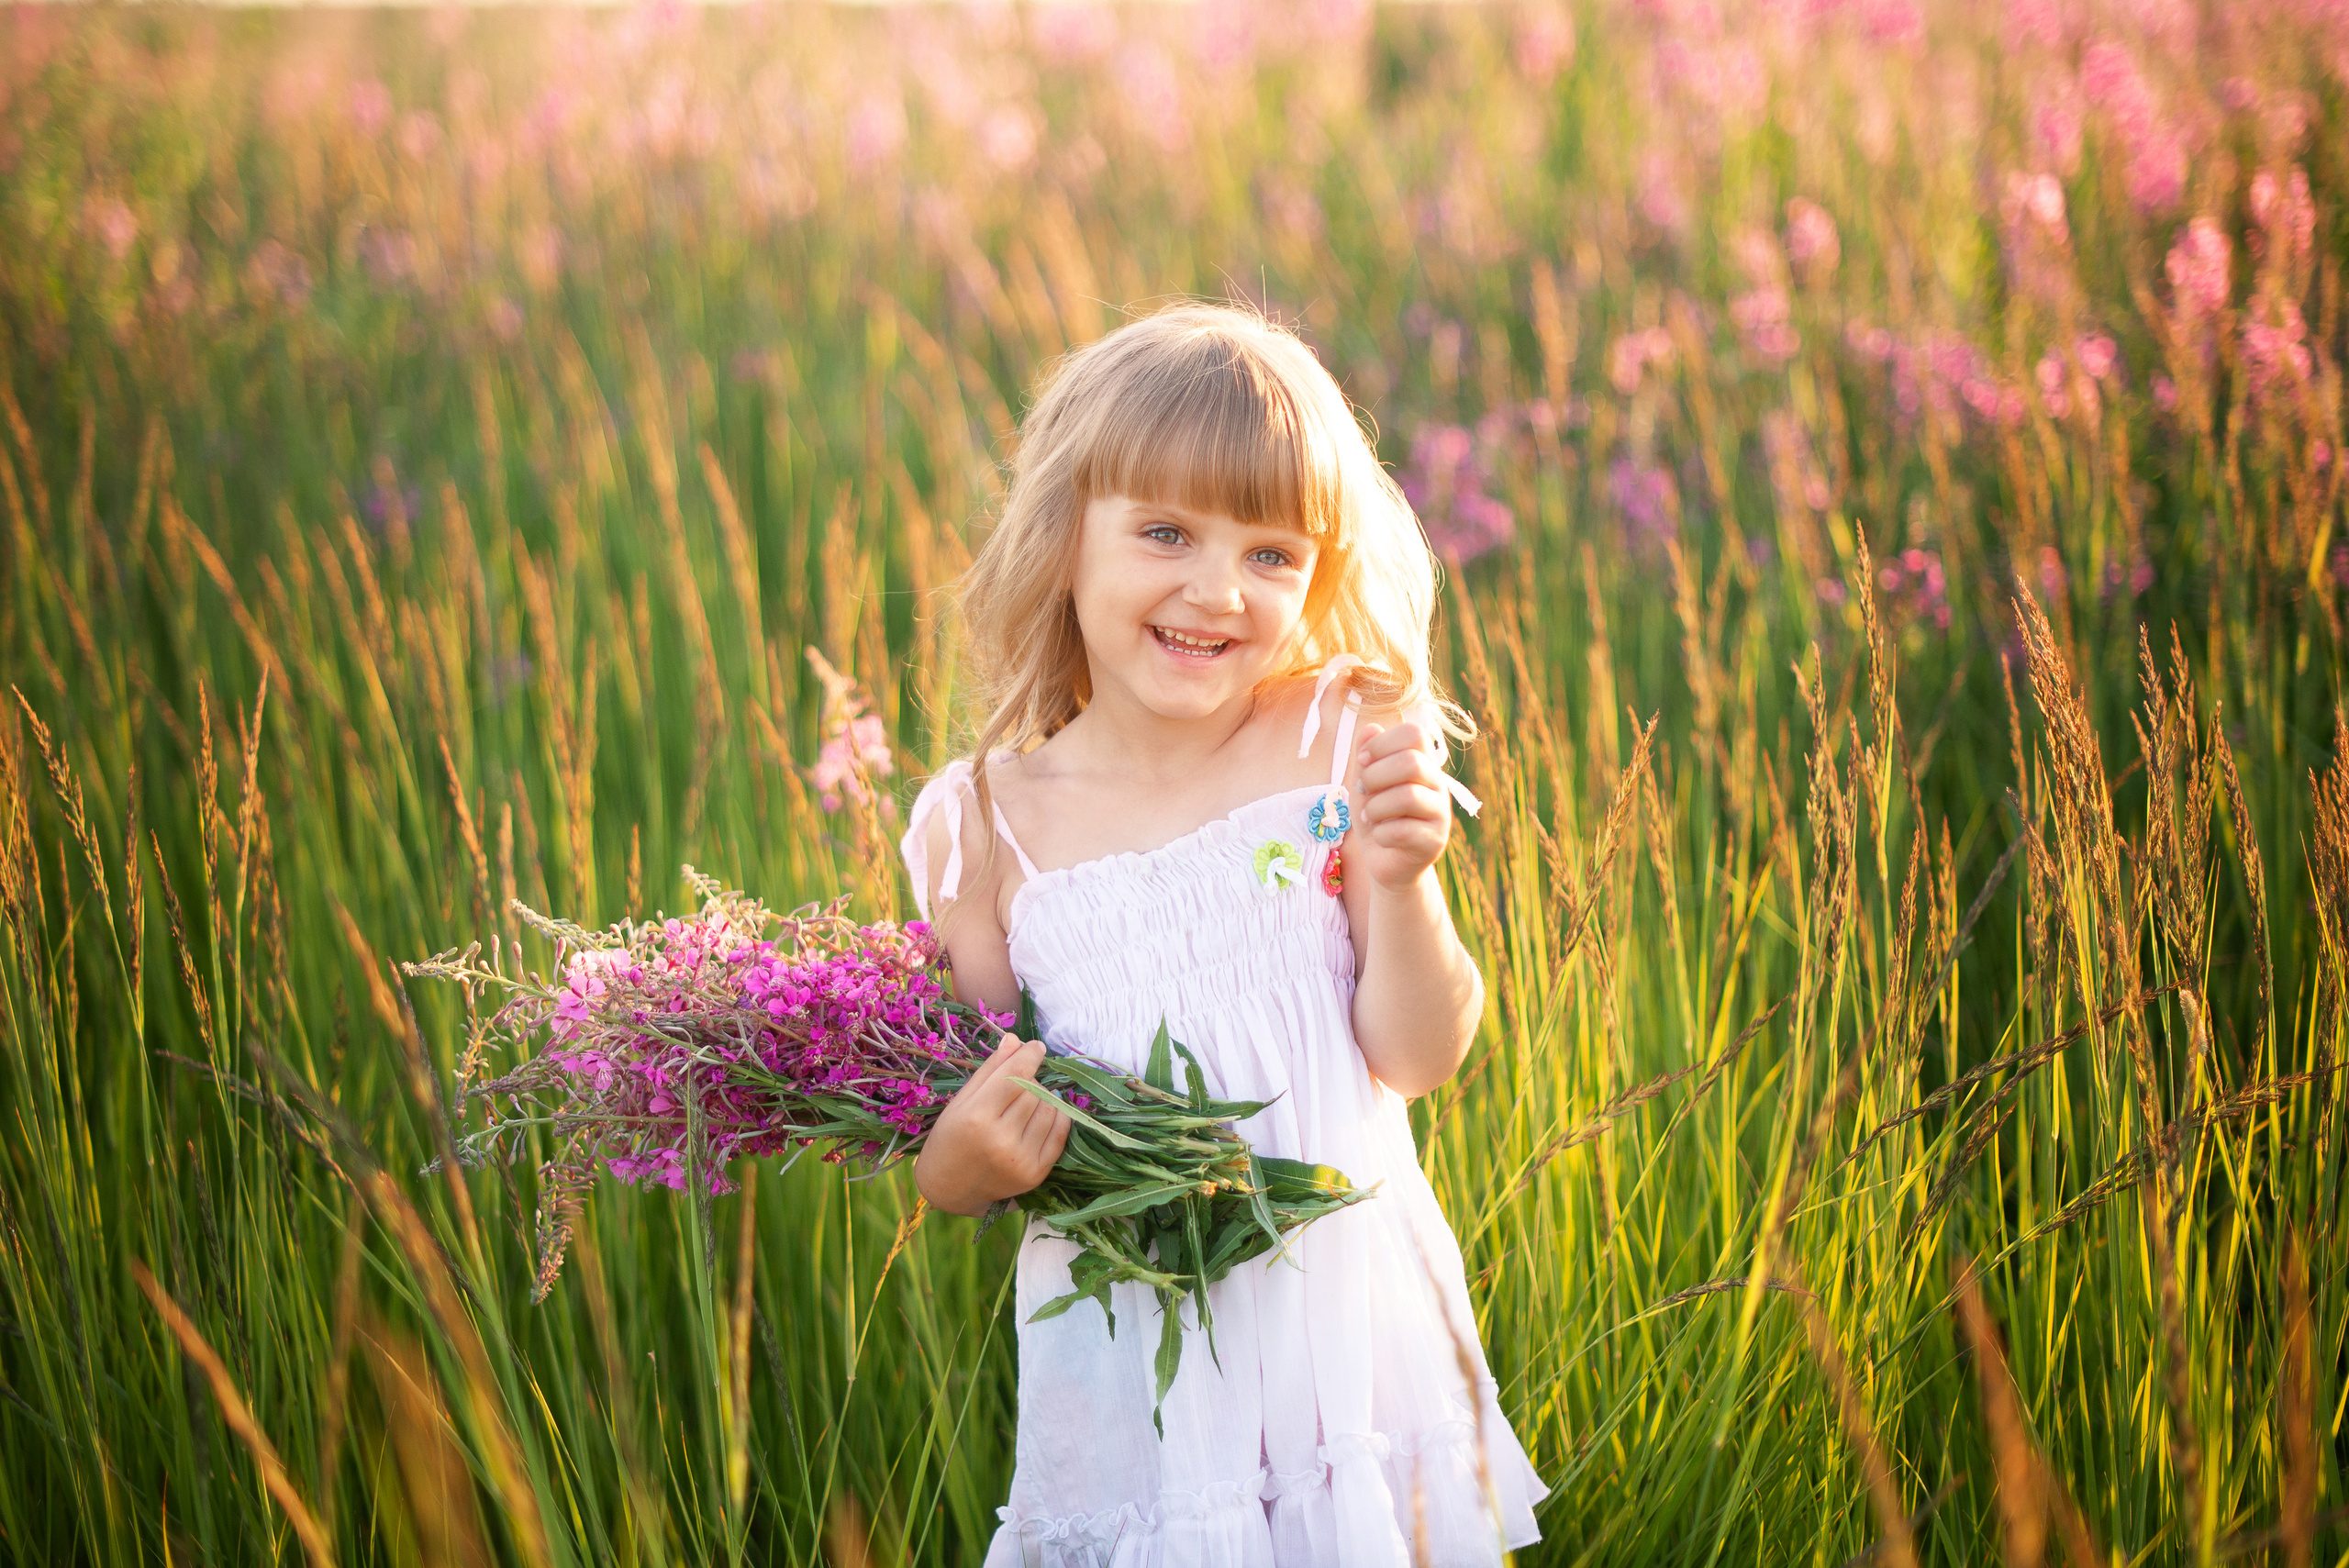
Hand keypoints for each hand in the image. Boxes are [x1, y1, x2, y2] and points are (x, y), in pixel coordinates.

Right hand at [913, 1033, 1070, 1217]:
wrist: (948, 1188)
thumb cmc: (949, 1138)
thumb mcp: (962, 1101)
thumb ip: (990, 1070)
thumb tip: (1015, 1039)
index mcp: (977, 1117)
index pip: (1016, 1075)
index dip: (1029, 1056)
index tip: (1036, 1047)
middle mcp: (1001, 1140)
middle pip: (1033, 1091)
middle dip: (1030, 1080)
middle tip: (1019, 1082)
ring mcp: (1021, 1159)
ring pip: (1050, 1109)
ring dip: (1044, 1098)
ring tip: (1028, 1101)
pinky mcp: (1035, 1173)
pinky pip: (1060, 1133)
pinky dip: (1058, 1117)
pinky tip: (1044, 1113)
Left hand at [1352, 719, 1454, 891]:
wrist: (1385, 863)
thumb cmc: (1377, 817)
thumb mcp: (1365, 783)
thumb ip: (1368, 756)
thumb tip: (1370, 728)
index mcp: (1423, 763)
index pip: (1414, 733)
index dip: (1382, 743)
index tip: (1363, 761)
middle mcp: (1438, 784)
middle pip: (1412, 762)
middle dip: (1375, 776)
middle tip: (1364, 791)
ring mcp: (1440, 814)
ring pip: (1407, 797)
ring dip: (1376, 808)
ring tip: (1370, 817)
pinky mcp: (1434, 842)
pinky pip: (1402, 831)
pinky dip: (1380, 834)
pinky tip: (1380, 836)